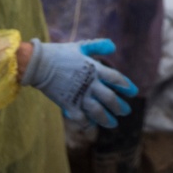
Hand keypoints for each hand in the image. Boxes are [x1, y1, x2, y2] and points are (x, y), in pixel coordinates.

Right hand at [21, 38, 138, 129]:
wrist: (38, 64)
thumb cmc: (60, 53)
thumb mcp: (81, 46)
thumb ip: (98, 46)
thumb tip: (113, 47)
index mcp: (94, 68)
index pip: (116, 79)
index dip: (126, 86)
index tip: (133, 92)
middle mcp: (90, 83)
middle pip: (110, 98)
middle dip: (120, 106)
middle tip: (126, 111)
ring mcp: (79, 95)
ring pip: (98, 111)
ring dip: (107, 118)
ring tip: (113, 124)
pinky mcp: (68, 104)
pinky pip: (80, 117)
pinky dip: (87, 123)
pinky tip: (91, 126)